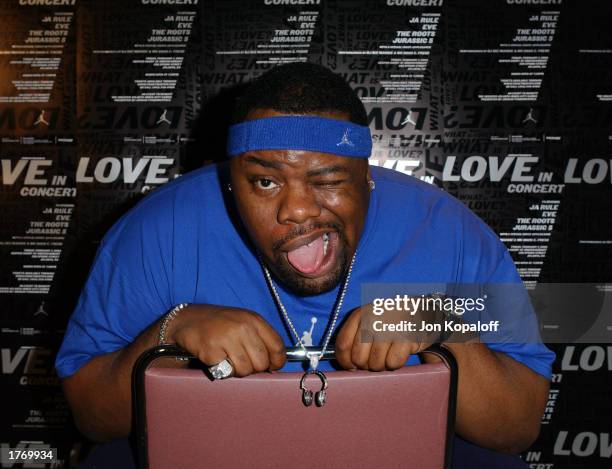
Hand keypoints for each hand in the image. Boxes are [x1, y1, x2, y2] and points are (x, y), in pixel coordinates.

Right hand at [165, 304, 285, 376]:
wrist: (186, 319)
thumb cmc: (218, 323)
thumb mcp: (243, 322)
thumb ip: (259, 338)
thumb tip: (274, 363)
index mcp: (254, 320)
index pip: (277, 346)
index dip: (277, 362)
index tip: (272, 367)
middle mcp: (243, 327)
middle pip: (261, 362)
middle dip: (254, 368)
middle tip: (242, 363)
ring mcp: (227, 338)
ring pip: (245, 370)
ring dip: (237, 371)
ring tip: (228, 360)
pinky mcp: (211, 350)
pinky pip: (225, 371)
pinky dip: (220, 369)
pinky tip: (214, 357)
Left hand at [335, 302, 439, 370]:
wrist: (421, 312)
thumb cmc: (390, 323)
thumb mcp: (369, 322)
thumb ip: (354, 338)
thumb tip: (347, 365)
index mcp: (360, 314)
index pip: (343, 344)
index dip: (345, 361)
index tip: (351, 367)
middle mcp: (372, 319)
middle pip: (358, 357)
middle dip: (366, 365)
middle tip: (375, 360)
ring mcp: (389, 327)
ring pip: (375, 363)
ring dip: (381, 365)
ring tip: (387, 355)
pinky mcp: (406, 337)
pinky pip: (393, 362)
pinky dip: (396, 364)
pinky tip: (398, 353)